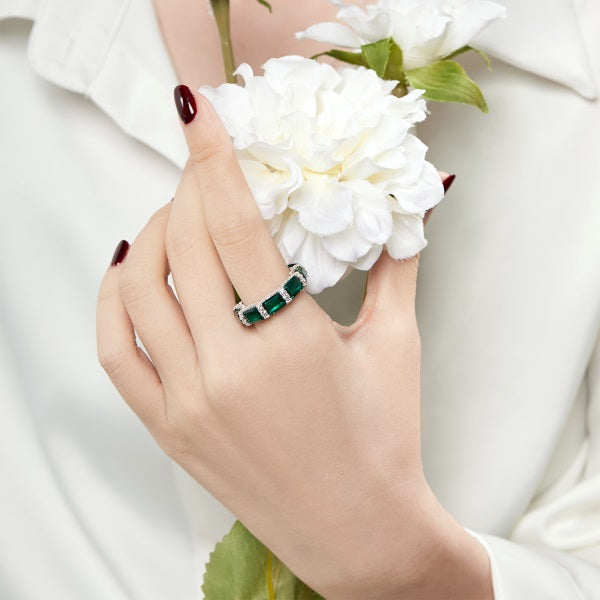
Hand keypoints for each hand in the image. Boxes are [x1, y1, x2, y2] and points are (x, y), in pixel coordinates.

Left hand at [97, 87, 490, 598]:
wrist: (358, 530)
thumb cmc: (385, 441)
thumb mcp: (397, 348)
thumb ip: (398, 267)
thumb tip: (413, 207)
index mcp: (291, 342)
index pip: (237, 226)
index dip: (215, 160)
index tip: (198, 114)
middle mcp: (229, 370)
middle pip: (186, 246)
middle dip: (190, 190)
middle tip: (206, 172)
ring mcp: (189, 403)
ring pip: (139, 291)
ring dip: (151, 237)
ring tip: (176, 219)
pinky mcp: (168, 430)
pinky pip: (114, 352)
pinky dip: (113, 300)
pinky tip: (132, 271)